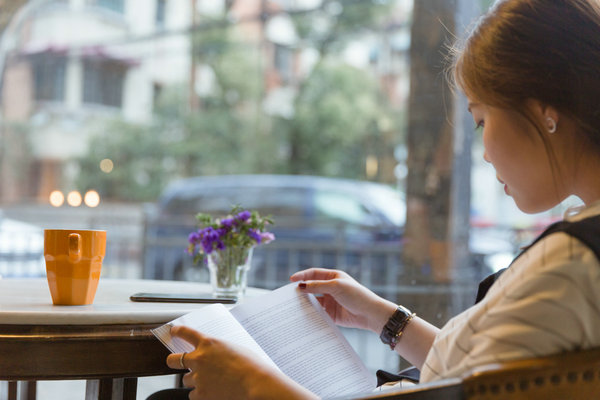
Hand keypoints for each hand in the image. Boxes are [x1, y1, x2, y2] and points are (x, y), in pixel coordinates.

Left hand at [166, 326, 315, 399]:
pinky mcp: (201, 394)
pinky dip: (200, 394)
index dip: (178, 331)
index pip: (186, 333)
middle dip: (173, 361)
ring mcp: (198, 377)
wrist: (256, 383)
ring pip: (185, 380)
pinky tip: (212, 392)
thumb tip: (212, 356)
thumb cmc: (251, 365)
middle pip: (173, 360)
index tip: (174, 331)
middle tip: (175, 362)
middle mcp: (199, 359)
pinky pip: (193, 395)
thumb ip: (218, 350)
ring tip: (209, 381)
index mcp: (208, 343)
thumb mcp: (234, 348)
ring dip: (194, 380)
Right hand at [290, 268, 396, 333]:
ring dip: (305, 303)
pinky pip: (318, 313)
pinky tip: (303, 317)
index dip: (302, 276)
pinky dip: (311, 314)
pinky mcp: (331, 314)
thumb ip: (317, 286)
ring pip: (313, 301)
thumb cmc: (356, 295)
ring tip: (293, 307)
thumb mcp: (336, 287)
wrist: (370, 314)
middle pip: (311, 288)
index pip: (313, 274)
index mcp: (333, 277)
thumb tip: (300, 286)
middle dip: (301, 291)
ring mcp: (330, 301)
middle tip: (289, 296)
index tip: (291, 280)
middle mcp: (330, 288)